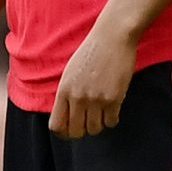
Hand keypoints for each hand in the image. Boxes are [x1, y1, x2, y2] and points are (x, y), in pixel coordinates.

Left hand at [50, 23, 135, 139]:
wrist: (112, 38)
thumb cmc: (91, 53)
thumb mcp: (70, 72)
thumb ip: (67, 94)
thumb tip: (67, 115)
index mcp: (63, 91)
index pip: (57, 125)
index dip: (63, 132)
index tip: (70, 130)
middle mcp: (77, 97)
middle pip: (76, 131)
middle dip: (81, 131)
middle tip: (88, 124)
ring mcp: (96, 99)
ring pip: (95, 129)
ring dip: (98, 125)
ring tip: (100, 115)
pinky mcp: (114, 98)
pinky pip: (111, 122)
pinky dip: (111, 120)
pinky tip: (112, 110)